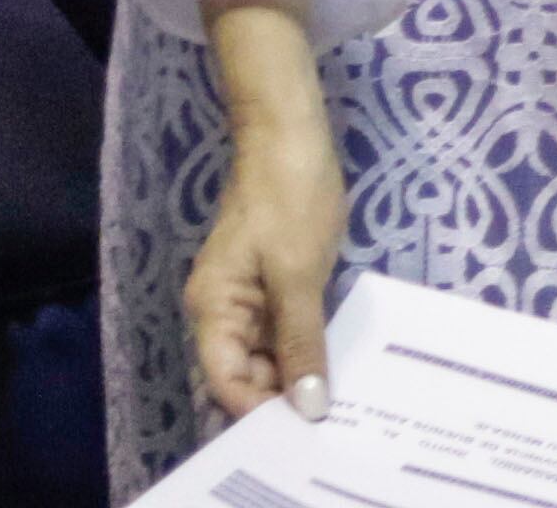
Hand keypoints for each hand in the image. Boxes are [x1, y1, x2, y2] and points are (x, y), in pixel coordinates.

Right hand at [190, 0, 340, 421]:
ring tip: (343, 392)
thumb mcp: (299, 273)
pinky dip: (306, 341)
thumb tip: (307, 404)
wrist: (291, 132)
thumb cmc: (290, 196)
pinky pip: (283, 325)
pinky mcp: (271, 278)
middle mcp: (221, 309)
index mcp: (213, 309)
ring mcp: (246, 293)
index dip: (260, 408)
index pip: (225, 381)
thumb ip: (300, 340)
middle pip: (245, 371)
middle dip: (283, 393)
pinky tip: (338, 355)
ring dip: (298, 369)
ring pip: (267, 350)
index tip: (307, 424)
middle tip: (335, 412)